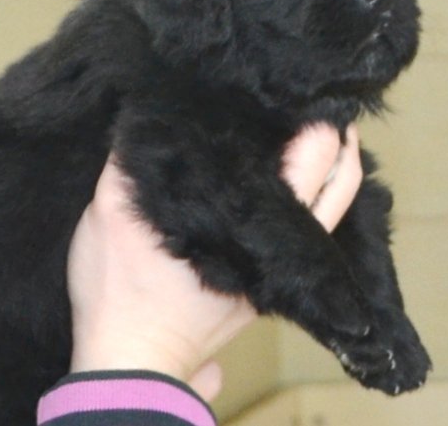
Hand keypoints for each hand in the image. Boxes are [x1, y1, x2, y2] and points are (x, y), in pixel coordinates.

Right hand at [67, 124, 362, 400]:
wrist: (130, 359)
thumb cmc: (119, 286)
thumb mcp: (110, 210)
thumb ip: (131, 158)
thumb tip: (149, 109)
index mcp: (252, 220)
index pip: (309, 160)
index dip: (315, 122)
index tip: (306, 89)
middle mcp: (280, 245)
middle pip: (336, 182)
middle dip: (335, 137)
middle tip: (321, 100)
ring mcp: (278, 267)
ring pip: (332, 208)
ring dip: (334, 167)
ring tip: (322, 129)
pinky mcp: (267, 281)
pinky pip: (309, 227)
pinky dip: (314, 192)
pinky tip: (290, 169)